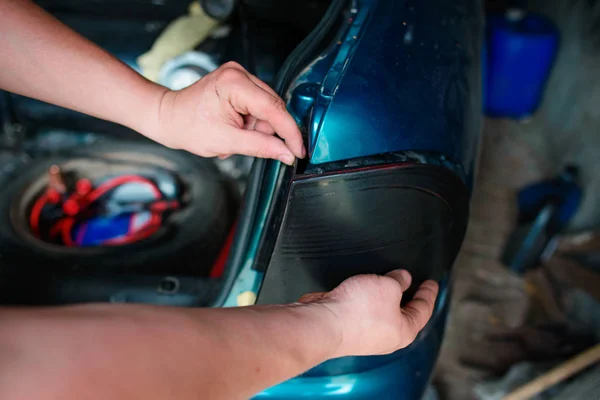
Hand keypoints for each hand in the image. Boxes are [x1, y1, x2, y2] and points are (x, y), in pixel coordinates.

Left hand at [146, 62, 304, 164]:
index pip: (274, 110)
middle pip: (273, 107)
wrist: (168, 118)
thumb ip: (261, 147)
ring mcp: (239, 75)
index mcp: (234, 83)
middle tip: (251, 145)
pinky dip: (252, 122)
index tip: (299, 151)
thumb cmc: (188, 127)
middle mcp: (239, 73)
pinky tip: (236, 128)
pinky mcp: (238, 82)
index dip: (289, 133)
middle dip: (267, 130)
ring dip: (257, 127)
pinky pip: (258, 105)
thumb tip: (287, 154)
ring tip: (234, 135)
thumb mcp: (227, 142)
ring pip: (267, 108)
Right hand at [298, 269, 438, 357]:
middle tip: (411, 280)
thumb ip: (399, 280)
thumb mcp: (388, 286)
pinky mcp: (348, 329)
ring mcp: (366, 336)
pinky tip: (362, 288)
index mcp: (405, 331)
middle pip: (403, 313)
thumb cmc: (358, 310)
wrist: (323, 324)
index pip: (424, 309)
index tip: (432, 282)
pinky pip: (362, 312)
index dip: (429, 293)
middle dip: (406, 296)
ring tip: (384, 279)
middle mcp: (387, 337)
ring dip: (383, 296)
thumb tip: (402, 279)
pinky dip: (366, 299)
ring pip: (381, 312)